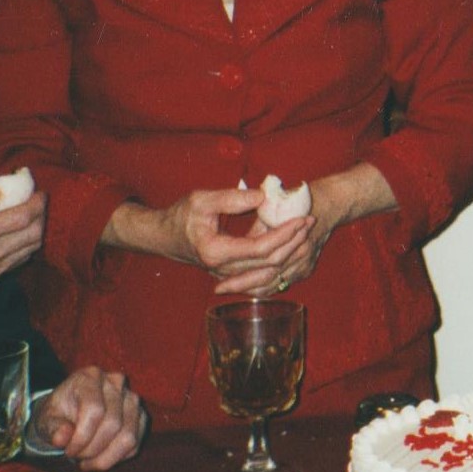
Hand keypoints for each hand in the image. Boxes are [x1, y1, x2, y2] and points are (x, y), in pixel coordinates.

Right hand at [0, 190, 45, 342]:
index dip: (36, 203)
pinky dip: (26, 244)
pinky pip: (20, 260)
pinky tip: (17, 232)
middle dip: (41, 214)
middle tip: (37, 200)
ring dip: (37, 229)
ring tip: (29, 213)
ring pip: (31, 249)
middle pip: (33, 235)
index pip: (19, 218)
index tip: (38, 191)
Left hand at [28, 367, 146, 470]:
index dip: (82, 437)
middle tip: (76, 457)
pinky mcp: (141, 416)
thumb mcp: (47, 419)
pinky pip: (135, 445)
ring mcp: (132, 399)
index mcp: (90, 377)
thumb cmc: (58, 414)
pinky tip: (100, 457)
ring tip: (88, 460)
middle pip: (113, 425)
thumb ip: (53, 428)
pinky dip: (116, 458)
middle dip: (92, 450)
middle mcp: (116, 383)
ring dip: (106, 458)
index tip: (68, 451)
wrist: (70, 411)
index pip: (95, 410)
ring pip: (128, 438)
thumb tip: (62, 439)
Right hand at [112, 188, 311, 289]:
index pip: (261, 248)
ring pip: (267, 271)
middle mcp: (223, 269)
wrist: (163, 236)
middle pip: (269, 263)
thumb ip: (231, 198)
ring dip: (289, 251)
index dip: (284, 234)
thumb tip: (263, 196)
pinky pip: (260, 273)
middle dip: (293, 242)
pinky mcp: (231, 274)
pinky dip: (278, 259)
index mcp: (217, 251)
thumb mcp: (202, 199)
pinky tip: (290, 244)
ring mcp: (227, 275)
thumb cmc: (180, 215)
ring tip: (304, 230)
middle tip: (310, 221)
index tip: (301, 218)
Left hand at [217, 164, 395, 296]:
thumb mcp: (273, 204)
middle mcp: (302, 254)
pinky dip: (265, 287)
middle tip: (219, 288)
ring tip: (229, 288)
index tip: (221, 272)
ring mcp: (306, 263)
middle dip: (241, 284)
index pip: (261, 257)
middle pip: (266, 276)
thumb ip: (254, 223)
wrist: (329, 204)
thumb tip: (232, 244)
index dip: (239, 269)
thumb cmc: (298, 200)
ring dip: (251, 287)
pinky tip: (249, 287)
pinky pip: (282, 283)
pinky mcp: (307, 268)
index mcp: (291, 238)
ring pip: (274, 283)